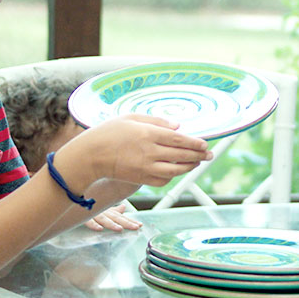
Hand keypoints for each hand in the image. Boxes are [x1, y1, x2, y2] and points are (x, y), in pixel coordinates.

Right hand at [58, 114, 212, 197]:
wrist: (89, 155)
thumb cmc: (108, 132)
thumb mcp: (131, 118)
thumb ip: (156, 120)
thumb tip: (178, 126)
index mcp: (148, 134)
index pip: (179, 140)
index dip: (195, 143)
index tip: (205, 144)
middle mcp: (149, 152)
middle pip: (181, 155)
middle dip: (198, 155)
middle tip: (209, 154)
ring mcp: (145, 167)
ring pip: (175, 170)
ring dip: (189, 167)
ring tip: (197, 162)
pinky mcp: (141, 179)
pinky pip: (163, 180)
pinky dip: (172, 176)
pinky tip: (176, 170)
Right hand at [83, 203, 140, 231]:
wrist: (70, 197)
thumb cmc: (86, 204)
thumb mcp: (101, 208)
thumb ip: (112, 210)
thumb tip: (124, 208)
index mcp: (106, 210)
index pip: (120, 217)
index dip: (130, 221)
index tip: (140, 225)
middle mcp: (101, 210)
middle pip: (115, 217)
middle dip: (126, 223)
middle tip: (136, 227)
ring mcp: (91, 212)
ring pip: (103, 218)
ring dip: (111, 224)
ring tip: (120, 229)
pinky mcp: (80, 214)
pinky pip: (87, 220)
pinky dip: (93, 224)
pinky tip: (99, 229)